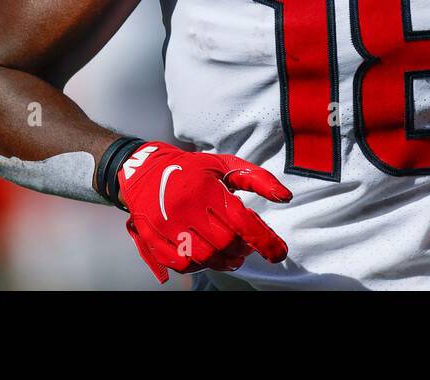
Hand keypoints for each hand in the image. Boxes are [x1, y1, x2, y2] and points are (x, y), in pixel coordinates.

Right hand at [117, 142, 291, 283]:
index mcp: (207, 187)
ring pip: (204, 257)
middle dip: (242, 249)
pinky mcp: (154, 238)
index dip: (264, 240)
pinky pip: (182, 265)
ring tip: (231, 255)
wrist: (144, 171)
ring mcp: (167, 224)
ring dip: (224, 261)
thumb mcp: (226, 165)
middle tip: (247, 246)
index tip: (279, 253)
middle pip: (225, 243)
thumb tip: (285, 197)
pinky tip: (206, 255)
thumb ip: (258, 179)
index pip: (241, 221)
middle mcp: (185, 206)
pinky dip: (199, 265)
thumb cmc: (193, 169)